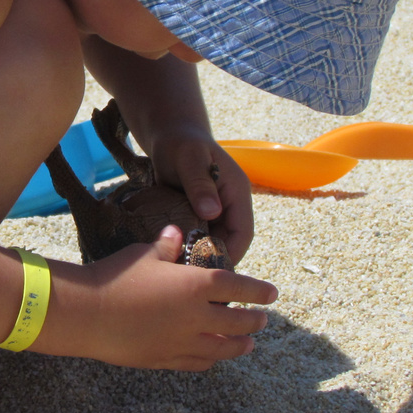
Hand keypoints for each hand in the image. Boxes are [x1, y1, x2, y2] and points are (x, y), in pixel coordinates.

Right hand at [38, 226, 276, 370]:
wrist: (86, 314)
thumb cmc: (115, 277)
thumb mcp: (143, 255)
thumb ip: (165, 247)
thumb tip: (176, 233)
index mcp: (195, 286)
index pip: (238, 289)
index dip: (258, 291)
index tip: (272, 294)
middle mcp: (196, 317)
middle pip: (237, 323)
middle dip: (254, 321)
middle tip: (262, 319)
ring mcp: (182, 342)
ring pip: (223, 348)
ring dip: (240, 346)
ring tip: (249, 344)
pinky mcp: (165, 359)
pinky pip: (197, 362)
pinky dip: (211, 359)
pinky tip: (214, 357)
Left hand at [150, 129, 254, 264]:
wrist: (169, 136)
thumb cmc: (181, 143)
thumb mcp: (189, 158)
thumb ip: (199, 184)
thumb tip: (212, 212)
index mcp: (237, 193)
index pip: (243, 231)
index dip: (231, 252)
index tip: (211, 269)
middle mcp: (229, 206)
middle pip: (228, 242)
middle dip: (212, 259)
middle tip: (189, 276)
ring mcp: (214, 212)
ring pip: (211, 242)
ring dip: (197, 255)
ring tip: (178, 270)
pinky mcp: (197, 215)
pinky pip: (196, 237)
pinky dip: (185, 246)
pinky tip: (170, 257)